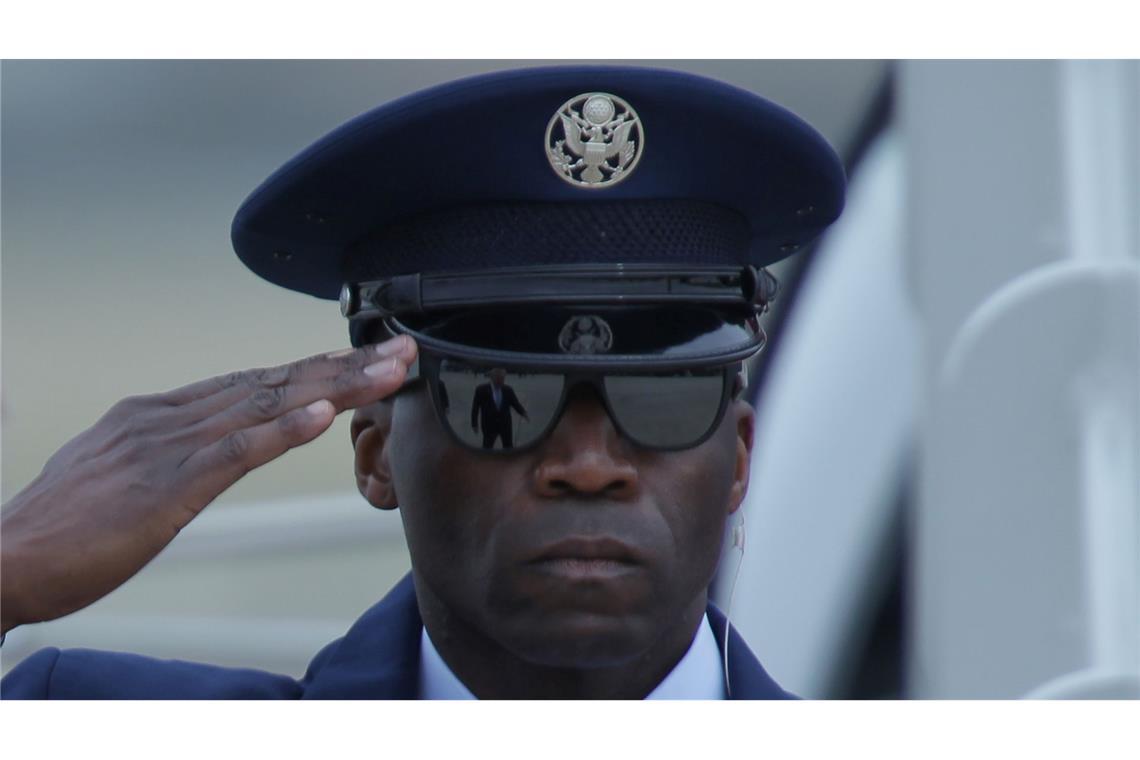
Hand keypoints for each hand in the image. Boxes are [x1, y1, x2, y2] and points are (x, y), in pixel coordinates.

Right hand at [0, 336, 417, 633]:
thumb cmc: (58, 529)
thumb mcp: (121, 476)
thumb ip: (170, 454)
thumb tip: (212, 446)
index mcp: (157, 414)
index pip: (252, 382)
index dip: (312, 369)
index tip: (361, 358)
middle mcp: (167, 417)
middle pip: (272, 382)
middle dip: (342, 366)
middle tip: (400, 350)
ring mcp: (166, 447)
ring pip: (266, 405)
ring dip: (334, 386)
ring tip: (386, 370)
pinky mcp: (164, 487)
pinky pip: (232, 453)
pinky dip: (280, 432)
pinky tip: (320, 416)